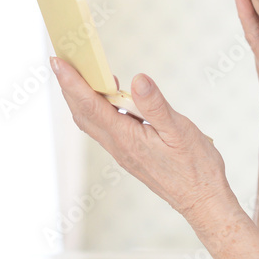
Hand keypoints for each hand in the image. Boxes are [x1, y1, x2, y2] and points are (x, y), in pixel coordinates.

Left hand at [50, 57, 234, 224]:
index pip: (90, 104)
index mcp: (126, 137)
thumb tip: (137, 79)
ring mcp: (122, 151)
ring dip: (81, 96)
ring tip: (81, 72)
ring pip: (91, 120)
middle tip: (61, 58)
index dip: (71, 81)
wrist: (201, 200)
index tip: (57, 61)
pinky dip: (98, 107)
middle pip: (82, 111)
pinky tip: (111, 96)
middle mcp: (118, 145)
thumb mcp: (180, 130)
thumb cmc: (195, 167)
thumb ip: (155, 105)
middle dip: (68, 85)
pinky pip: (104, 126)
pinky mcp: (129, 153)